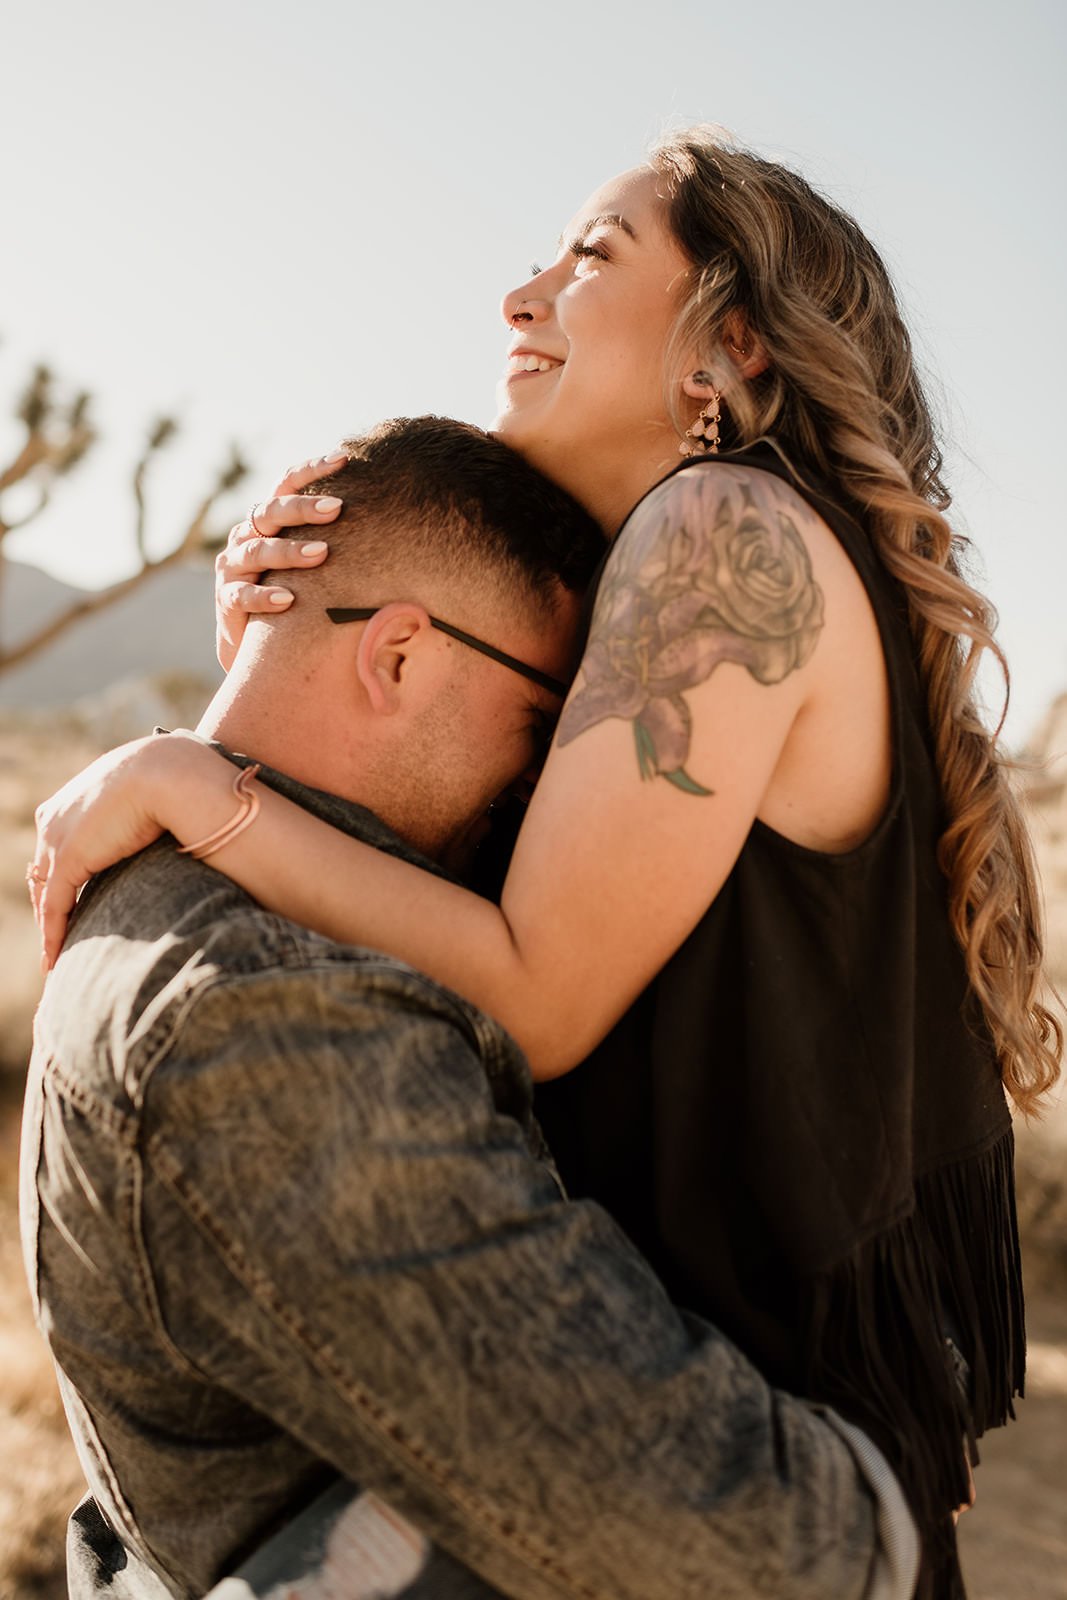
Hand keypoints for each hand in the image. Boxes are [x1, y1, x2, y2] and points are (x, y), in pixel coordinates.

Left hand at [30, 736, 174, 968]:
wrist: (169, 771)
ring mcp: (57, 838)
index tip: (74, 904)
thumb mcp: (146, 796)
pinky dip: (53, 935)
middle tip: (61, 936)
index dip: (62, 879)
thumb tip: (165, 829)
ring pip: (47, 893)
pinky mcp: (68, 859)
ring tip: (58, 957)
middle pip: (45, 872)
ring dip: (52, 926)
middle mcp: (54, 818)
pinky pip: (55, 906)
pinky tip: (55, 960)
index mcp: (70, 800)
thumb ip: (140, 815)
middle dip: (52, 905)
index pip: (56, 849)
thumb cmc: (172, 779)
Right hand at [215, 450, 346, 669]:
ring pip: (258, 551)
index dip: (312, 469)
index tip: (344, 458)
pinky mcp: (228, 601)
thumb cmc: (295, 596)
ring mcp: (235, 568)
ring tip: (322, 553)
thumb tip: (392, 519)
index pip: (286, 484)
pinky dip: (265, 596)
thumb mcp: (312, 564)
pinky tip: (289, 600)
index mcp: (269, 521)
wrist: (254, 642)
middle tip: (337, 508)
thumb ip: (335, 540)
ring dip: (290, 551)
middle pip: (271, 512)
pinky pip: (242, 595)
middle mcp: (248, 536)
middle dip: (303, 508)